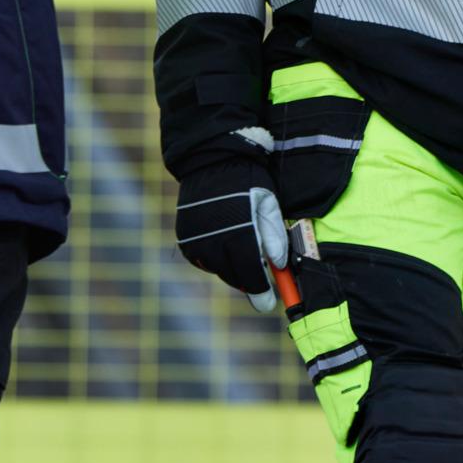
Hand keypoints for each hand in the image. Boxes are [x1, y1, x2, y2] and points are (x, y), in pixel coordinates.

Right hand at [174, 138, 289, 312]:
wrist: (210, 159)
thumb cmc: (246, 180)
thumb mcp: (268, 204)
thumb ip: (275, 238)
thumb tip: (278, 267)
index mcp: (238, 236)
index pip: (251, 277)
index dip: (262, 293)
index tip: (268, 303)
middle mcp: (213, 244)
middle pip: (235, 278)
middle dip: (249, 280)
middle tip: (260, 273)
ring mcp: (195, 243)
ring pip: (218, 270)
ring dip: (231, 267)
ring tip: (240, 247)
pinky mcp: (184, 240)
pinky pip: (202, 260)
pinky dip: (215, 257)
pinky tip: (223, 240)